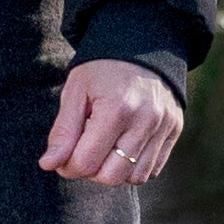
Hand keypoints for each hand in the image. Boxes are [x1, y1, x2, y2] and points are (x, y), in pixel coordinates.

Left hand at [38, 54, 181, 188]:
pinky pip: (152, 169)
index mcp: (116, 109)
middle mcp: (145, 121)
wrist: (143, 46)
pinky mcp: (175, 130)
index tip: (62, 156)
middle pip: (111, 177)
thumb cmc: (101, 70)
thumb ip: (63, 131)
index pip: (86, 162)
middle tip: (83, 152)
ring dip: (113, 171)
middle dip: (90, 172)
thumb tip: (48, 165)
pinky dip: (133, 167)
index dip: (67, 166)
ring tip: (104, 148)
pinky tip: (122, 146)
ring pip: (134, 177)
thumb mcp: (75, 92)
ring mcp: (164, 127)